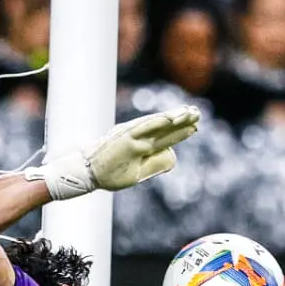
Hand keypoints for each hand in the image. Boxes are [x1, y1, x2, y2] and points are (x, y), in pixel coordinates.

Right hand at [28, 105, 200, 200]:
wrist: (86, 173)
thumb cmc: (109, 172)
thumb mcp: (137, 172)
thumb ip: (155, 164)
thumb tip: (172, 156)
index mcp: (141, 144)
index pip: (165, 134)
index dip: (180, 129)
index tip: (195, 124)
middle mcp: (138, 136)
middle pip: (165, 127)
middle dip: (183, 120)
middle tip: (198, 112)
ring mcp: (132, 136)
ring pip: (158, 124)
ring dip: (174, 119)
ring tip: (190, 113)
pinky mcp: (125, 138)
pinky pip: (144, 128)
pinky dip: (157, 122)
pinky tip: (170, 118)